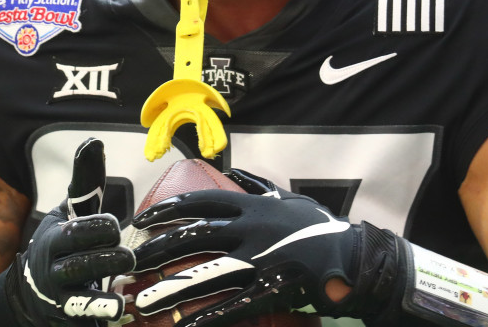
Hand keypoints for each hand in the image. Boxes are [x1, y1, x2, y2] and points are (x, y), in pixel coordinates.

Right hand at [0, 138, 134, 326]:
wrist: (32, 291)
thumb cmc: (62, 242)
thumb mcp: (69, 212)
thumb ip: (85, 182)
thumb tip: (95, 141)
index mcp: (55, 238)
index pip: (74, 231)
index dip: (96, 228)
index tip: (114, 225)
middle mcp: (54, 270)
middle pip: (78, 264)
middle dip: (103, 258)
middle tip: (128, 255)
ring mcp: (60, 299)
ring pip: (80, 299)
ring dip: (102, 299)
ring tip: (121, 296)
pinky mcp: (68, 320)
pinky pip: (84, 321)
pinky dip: (100, 318)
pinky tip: (119, 314)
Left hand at [130, 169, 404, 326]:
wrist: (357, 259)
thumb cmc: (320, 229)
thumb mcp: (289, 199)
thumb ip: (259, 188)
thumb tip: (235, 175)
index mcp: (253, 207)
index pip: (200, 202)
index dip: (168, 210)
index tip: (141, 219)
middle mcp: (251, 229)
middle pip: (193, 236)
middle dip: (156, 250)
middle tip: (130, 262)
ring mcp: (260, 260)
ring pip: (205, 274)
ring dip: (171, 290)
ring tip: (142, 303)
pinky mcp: (271, 290)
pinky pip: (234, 306)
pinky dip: (208, 317)